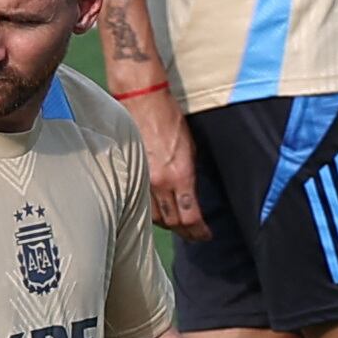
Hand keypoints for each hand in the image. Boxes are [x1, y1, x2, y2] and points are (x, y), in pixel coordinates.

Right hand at [131, 89, 210, 240]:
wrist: (142, 101)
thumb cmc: (170, 118)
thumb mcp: (191, 148)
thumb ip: (190, 174)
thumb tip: (191, 193)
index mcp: (180, 175)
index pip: (191, 216)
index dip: (199, 231)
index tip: (206, 235)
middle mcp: (161, 183)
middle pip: (174, 222)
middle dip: (186, 232)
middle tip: (195, 236)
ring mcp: (143, 181)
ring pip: (156, 217)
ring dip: (169, 224)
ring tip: (179, 227)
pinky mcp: (132, 176)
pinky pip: (143, 204)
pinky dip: (153, 213)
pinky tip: (160, 213)